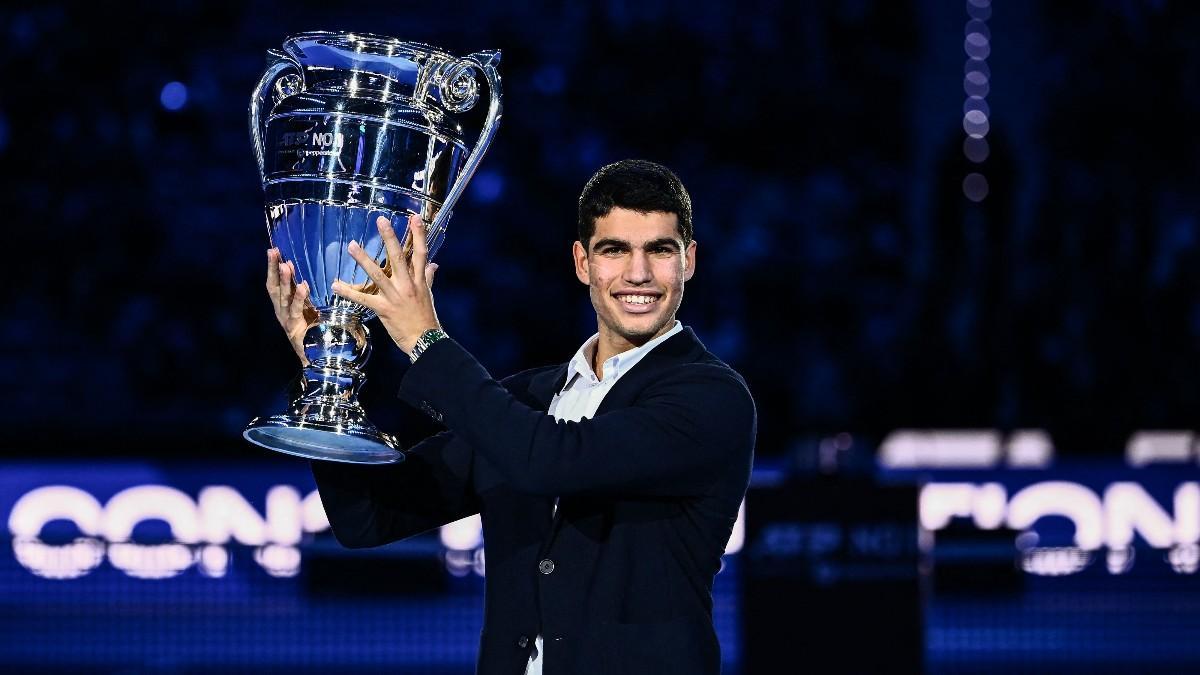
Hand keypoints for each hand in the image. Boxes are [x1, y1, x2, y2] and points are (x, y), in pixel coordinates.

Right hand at [265, 248, 316, 364]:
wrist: (317, 357)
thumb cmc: (315, 330)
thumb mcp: (310, 308)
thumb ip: (305, 294)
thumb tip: (307, 273)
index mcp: (283, 305)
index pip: (275, 283)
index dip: (272, 267)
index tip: (273, 250)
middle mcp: (281, 312)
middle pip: (273, 287)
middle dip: (272, 269)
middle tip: (273, 252)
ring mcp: (286, 321)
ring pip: (282, 297)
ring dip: (284, 281)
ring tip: (286, 265)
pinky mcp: (294, 329)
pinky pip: (296, 310)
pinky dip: (299, 297)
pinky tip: (302, 285)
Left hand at [331, 213, 440, 354]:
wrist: (425, 341)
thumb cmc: (427, 318)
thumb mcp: (428, 295)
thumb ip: (428, 277)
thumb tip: (433, 264)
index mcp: (419, 281)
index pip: (421, 253)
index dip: (419, 235)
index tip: (415, 218)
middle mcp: (408, 285)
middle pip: (399, 258)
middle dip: (390, 238)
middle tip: (381, 220)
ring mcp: (395, 297)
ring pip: (378, 275)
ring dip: (363, 260)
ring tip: (352, 246)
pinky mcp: (383, 309)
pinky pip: (363, 299)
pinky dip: (348, 292)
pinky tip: (335, 284)